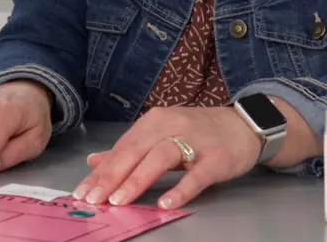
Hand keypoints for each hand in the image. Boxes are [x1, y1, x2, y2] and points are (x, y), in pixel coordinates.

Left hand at [73, 106, 259, 209]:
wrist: (244, 125)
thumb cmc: (197, 132)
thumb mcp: (159, 134)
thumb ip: (128, 149)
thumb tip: (94, 162)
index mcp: (152, 122)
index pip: (121, 148)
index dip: (101, 171)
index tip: (82, 191)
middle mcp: (170, 126)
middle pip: (135, 151)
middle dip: (111, 176)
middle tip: (93, 198)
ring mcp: (194, 141)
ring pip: (160, 158)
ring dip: (137, 180)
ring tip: (119, 201)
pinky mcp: (216, 158)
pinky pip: (196, 175)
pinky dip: (180, 190)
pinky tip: (165, 204)